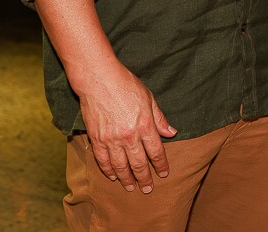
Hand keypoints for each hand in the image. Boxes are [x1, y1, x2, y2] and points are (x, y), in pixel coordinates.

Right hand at [77, 63, 177, 193]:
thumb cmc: (126, 85)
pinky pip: (103, 160)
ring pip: (120, 166)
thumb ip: (159, 118)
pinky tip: (113, 176)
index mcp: (144, 125)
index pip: (156, 151)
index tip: (164, 173)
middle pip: (139, 163)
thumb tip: (171, 133)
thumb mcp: (149, 99)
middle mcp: (128, 136)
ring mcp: (111, 139)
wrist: (99, 79)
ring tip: (131, 187)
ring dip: (127, 179)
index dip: (161, 164)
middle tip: (148, 189)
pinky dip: (108, 170)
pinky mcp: (96, 138)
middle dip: (145, 178)